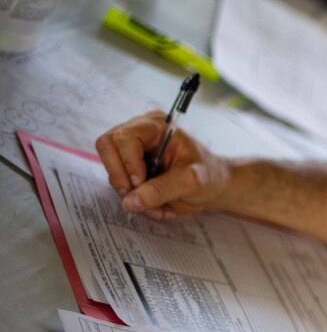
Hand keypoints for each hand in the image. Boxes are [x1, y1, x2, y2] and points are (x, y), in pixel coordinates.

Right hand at [95, 110, 229, 219]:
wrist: (213, 186)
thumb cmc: (208, 176)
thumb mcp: (192, 182)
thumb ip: (162, 189)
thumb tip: (130, 201)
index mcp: (157, 126)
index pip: (124, 137)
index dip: (128, 162)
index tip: (142, 183)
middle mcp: (140, 131)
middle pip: (107, 147)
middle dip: (121, 177)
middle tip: (139, 197)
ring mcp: (132, 149)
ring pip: (110, 167)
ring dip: (130, 193)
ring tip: (158, 205)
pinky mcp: (130, 166)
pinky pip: (118, 182)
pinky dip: (134, 199)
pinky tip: (157, 206)